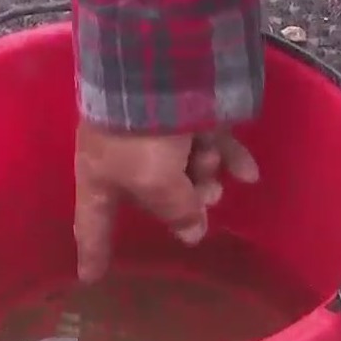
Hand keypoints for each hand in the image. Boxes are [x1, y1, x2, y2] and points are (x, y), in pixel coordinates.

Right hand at [74, 120, 259, 282]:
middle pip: (153, 198)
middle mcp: (125, 157)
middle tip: (202, 202)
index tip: (90, 278)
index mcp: (101, 176)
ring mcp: (157, 133)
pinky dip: (230, 159)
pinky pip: (211, 144)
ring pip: (187, 170)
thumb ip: (175, 212)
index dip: (92, 252)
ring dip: (205, 175)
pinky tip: (250, 175)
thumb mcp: (155, 182)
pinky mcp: (187, 112)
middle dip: (181, 203)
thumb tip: (193, 233)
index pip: (92, 225)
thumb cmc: (142, 132)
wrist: (159, 61)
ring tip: (214, 166)